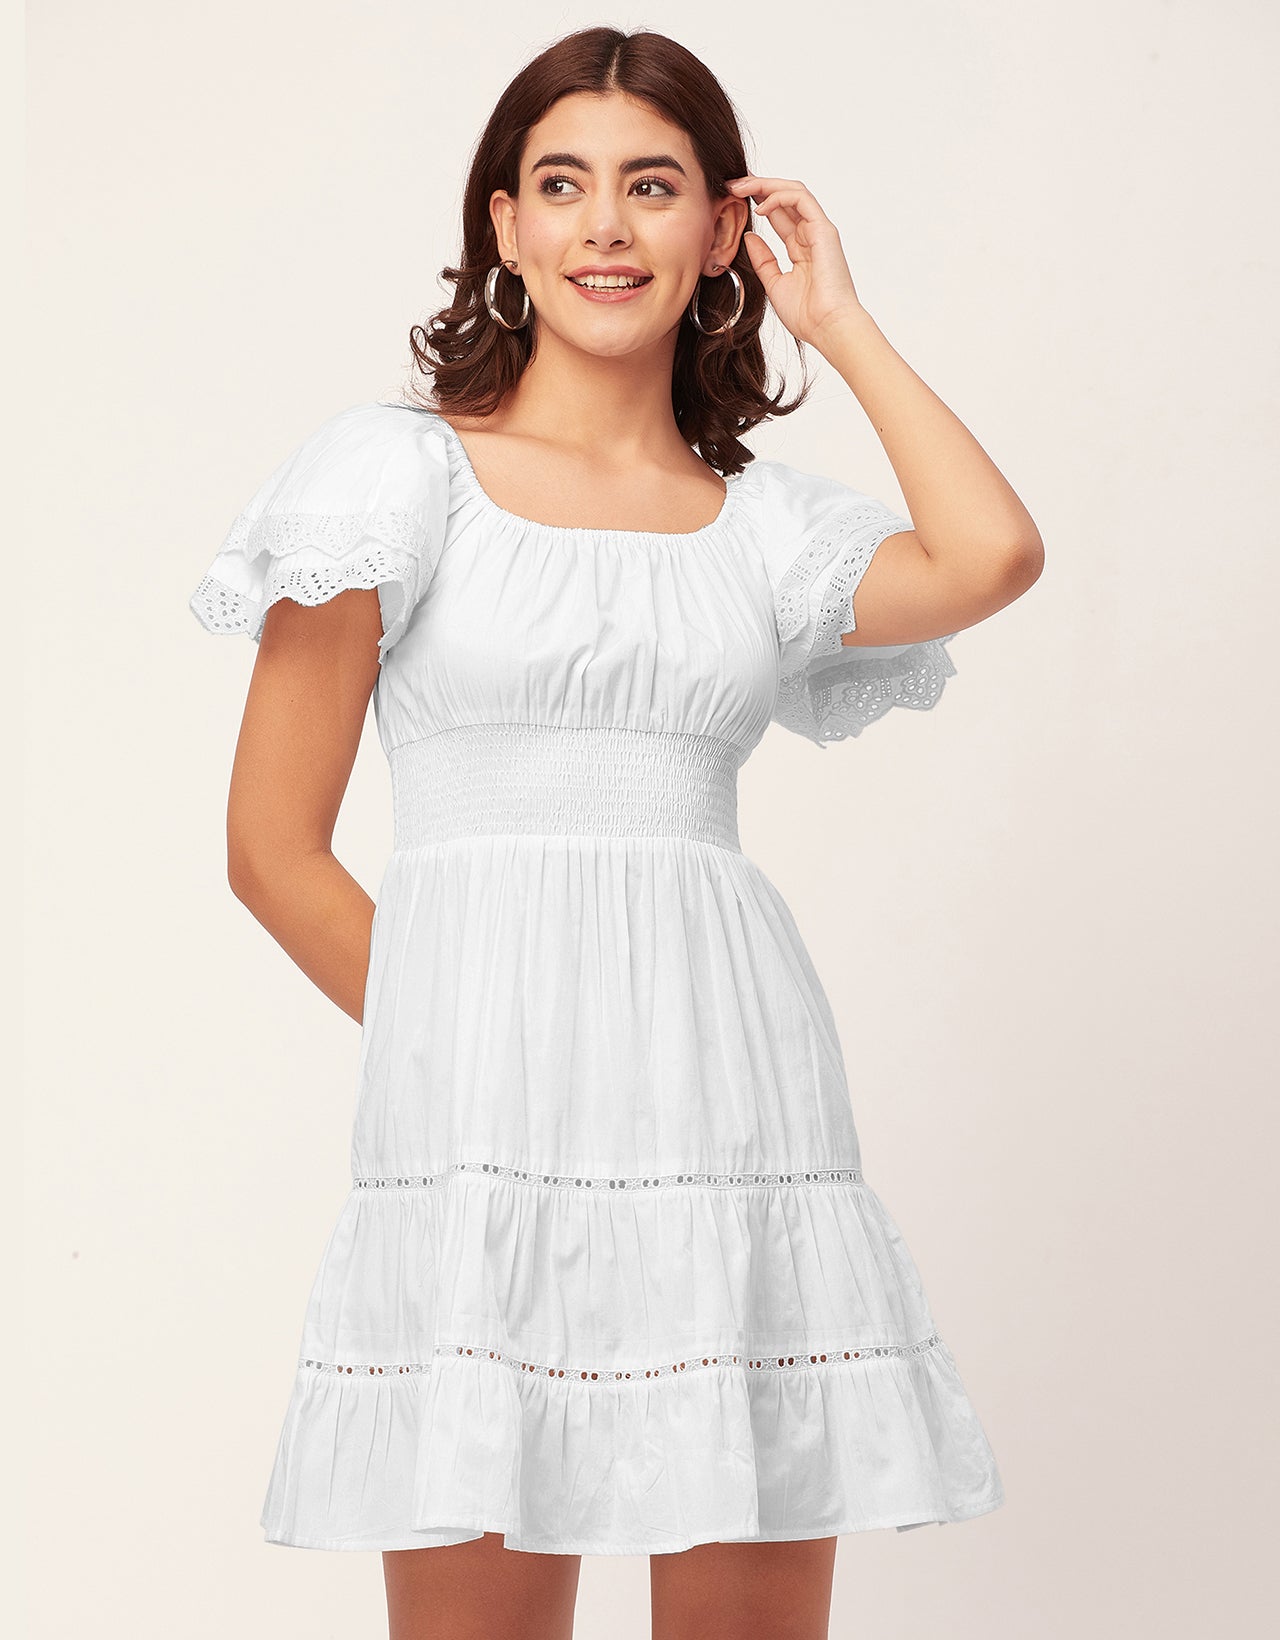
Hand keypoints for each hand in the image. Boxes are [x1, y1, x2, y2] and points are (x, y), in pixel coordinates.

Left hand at [724, 174, 866, 347]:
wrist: (828, 327)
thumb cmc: (808, 315)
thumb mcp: (774, 284)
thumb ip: (763, 260)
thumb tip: (749, 237)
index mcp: (801, 248)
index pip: (778, 214)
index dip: (756, 201)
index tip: (732, 197)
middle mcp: (811, 235)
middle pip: (784, 197)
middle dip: (757, 186)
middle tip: (732, 183)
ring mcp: (819, 230)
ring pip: (793, 191)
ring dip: (765, 185)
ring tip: (740, 187)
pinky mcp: (824, 230)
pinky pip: (801, 199)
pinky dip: (779, 197)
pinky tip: (760, 206)